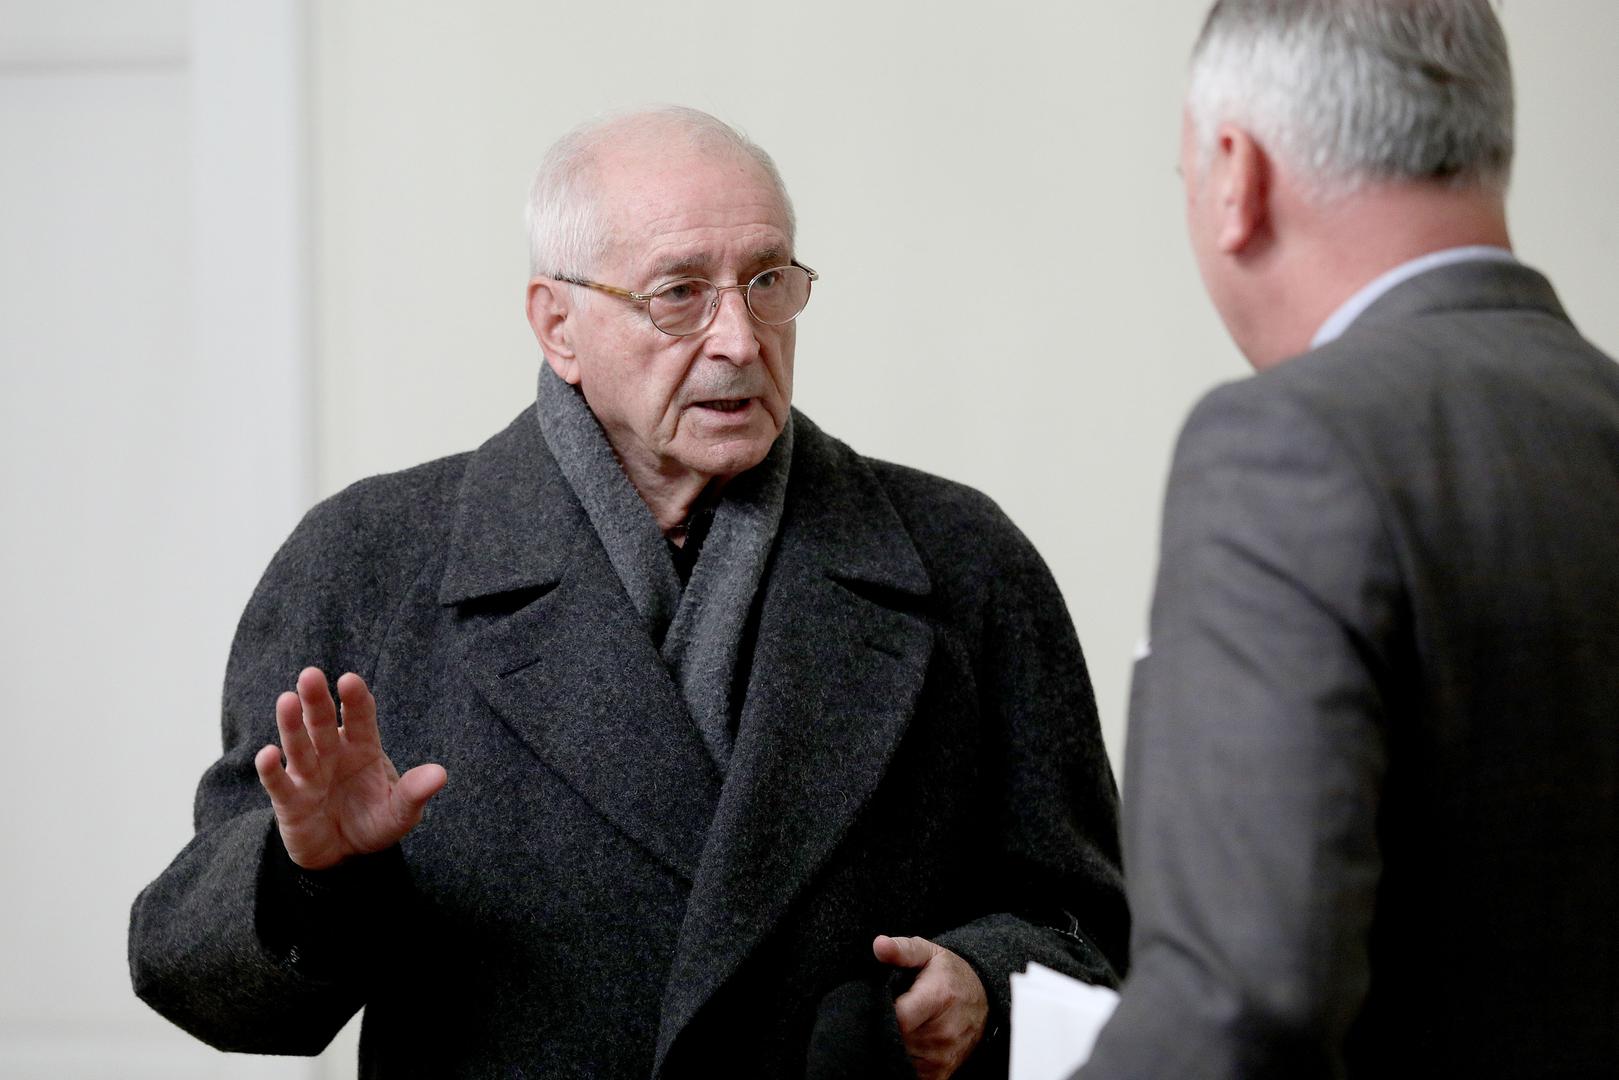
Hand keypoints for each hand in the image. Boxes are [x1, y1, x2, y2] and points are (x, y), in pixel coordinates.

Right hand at [254, 667, 445, 869]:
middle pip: (323, 723)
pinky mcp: (289, 800)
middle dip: (317, 700)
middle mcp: (333, 754)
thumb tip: (440, 775)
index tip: (350, 680)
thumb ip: (415, 793)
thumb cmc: (374, 822)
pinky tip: (268, 754)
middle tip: (310, 675)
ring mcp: (308, 774)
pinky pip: (278, 782)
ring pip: (299, 745)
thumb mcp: (400, 812)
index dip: (355, 699)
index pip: (360, 717)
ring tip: (287, 701)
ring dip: (291, 724)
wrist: (346, 856)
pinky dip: (270, 769)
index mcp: (363, 748)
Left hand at [872, 934, 988, 1079]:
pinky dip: (905, 1060)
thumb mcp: (927, 953)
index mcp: (938, 998)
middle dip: (886, 1027)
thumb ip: (902, 949)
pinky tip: (908, 1043)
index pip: (899, 1018)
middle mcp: (943, 1032)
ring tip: (903, 1025)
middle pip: (896, 1039)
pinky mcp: (942, 1072)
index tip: (882, 1003)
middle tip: (892, 1012)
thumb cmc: (950, 974)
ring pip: (900, 1057)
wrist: (982, 999)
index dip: (883, 1013)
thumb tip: (879, 944)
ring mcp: (943, 1056)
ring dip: (896, 1044)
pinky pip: (912, 1073)